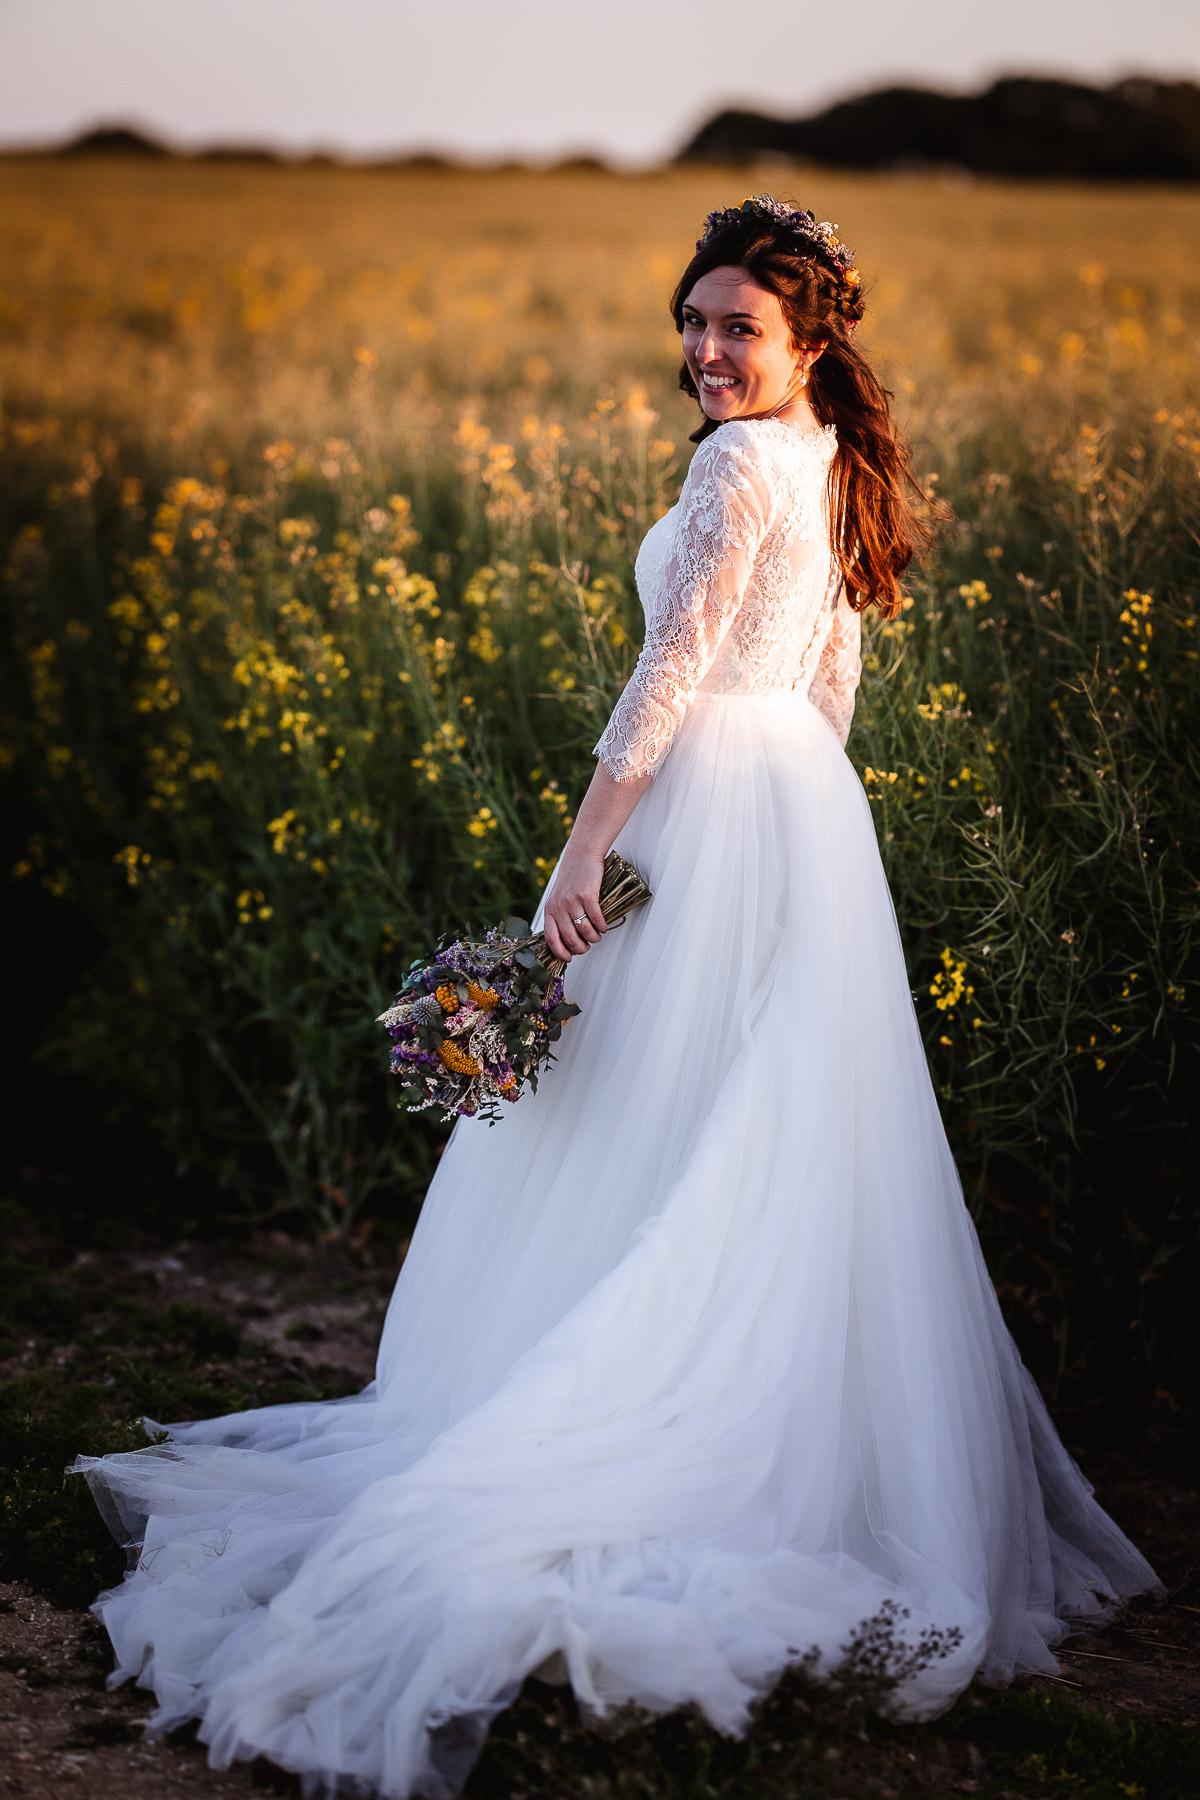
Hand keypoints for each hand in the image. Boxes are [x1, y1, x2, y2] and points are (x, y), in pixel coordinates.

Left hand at [542, 843, 607, 961]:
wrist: (581, 856)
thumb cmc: (572, 879)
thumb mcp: (558, 898)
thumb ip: (560, 916)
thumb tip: (568, 941)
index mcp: (550, 910)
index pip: (551, 939)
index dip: (560, 952)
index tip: (569, 958)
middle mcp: (559, 907)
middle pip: (570, 939)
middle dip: (582, 948)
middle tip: (588, 946)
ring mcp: (572, 901)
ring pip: (584, 931)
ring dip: (594, 938)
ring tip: (597, 935)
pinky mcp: (586, 895)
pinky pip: (596, 919)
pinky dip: (602, 926)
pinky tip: (603, 926)